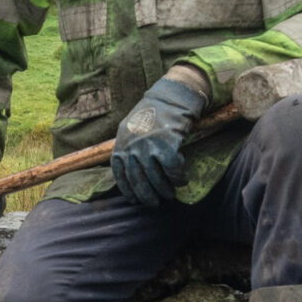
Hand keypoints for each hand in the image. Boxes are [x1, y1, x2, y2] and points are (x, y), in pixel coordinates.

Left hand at [111, 69, 209, 206]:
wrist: (171, 97)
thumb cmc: (153, 114)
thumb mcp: (131, 129)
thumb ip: (128, 147)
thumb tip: (129, 170)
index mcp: (121, 143)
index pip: (120, 175)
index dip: (128, 190)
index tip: (135, 200)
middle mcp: (132, 147)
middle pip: (138, 181)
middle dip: (147, 196)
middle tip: (155, 203)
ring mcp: (149, 146)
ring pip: (156, 179)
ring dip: (164, 190)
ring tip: (170, 194)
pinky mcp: (167, 145)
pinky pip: (172, 170)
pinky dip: (178, 178)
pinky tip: (182, 180)